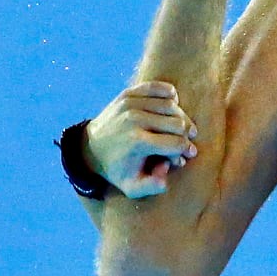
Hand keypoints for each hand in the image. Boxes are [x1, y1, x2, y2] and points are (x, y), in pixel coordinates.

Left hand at [86, 82, 197, 198]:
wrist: (90, 147)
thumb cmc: (117, 169)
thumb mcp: (132, 187)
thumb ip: (152, 186)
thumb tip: (167, 175)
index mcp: (138, 142)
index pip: (177, 143)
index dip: (186, 150)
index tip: (186, 155)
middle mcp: (135, 119)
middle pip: (178, 124)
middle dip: (186, 136)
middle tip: (184, 144)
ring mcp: (131, 103)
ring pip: (172, 106)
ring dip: (181, 118)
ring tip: (180, 129)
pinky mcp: (128, 94)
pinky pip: (159, 88)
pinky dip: (171, 96)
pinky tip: (172, 107)